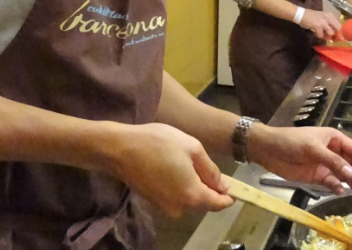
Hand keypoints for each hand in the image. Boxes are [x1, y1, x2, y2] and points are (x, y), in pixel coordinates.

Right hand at [106, 123, 233, 218]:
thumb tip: (223, 186)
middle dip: (208, 187)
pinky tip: (172, 167)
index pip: (219, 203)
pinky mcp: (154, 203)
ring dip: (192, 185)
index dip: (227, 195)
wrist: (121, 149)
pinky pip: (176, 197)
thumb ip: (211, 170)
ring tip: (184, 161)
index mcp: (193, 195)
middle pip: (203, 202)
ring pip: (189, 199)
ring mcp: (165, 208)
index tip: (231, 183)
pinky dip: (179, 186)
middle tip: (202, 162)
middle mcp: (180, 208)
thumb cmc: (159, 143)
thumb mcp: (192, 148)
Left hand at [247, 125, 351, 193]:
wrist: (268, 150)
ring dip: (351, 182)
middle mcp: (333, 152)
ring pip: (344, 174)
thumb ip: (333, 161)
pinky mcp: (318, 176)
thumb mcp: (313, 148)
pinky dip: (338, 188)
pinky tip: (340, 192)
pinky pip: (332, 183)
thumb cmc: (291, 142)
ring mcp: (326, 165)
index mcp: (334, 139)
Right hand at [299, 9, 342, 38]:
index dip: (340, 32)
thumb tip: (335, 34)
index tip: (340, 38)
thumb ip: (329, 24)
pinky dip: (318, 35)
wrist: (301, 14)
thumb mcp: (322, 18)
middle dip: (336, 35)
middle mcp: (328, 17)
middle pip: (337, 28)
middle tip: (333, 40)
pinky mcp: (317, 26)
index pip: (339, 24)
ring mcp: (323, 21)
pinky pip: (321, 35)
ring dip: (326, 36)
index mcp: (330, 15)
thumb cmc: (312, 17)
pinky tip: (315, 32)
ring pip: (330, 33)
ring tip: (321, 33)